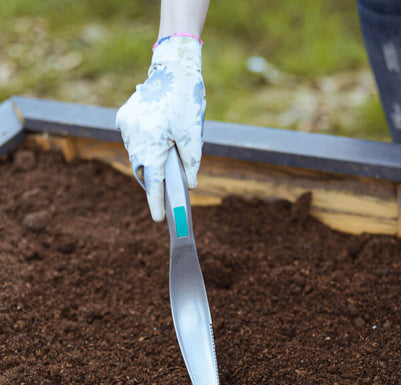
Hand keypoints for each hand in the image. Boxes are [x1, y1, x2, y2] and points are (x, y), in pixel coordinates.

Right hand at [116, 36, 205, 220]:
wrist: (173, 67)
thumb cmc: (186, 100)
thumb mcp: (193, 135)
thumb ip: (191, 163)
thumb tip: (189, 186)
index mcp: (151, 140)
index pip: (153, 180)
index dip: (157, 201)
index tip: (159, 219)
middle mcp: (133, 134)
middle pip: (142, 169)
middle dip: (153, 182)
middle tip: (165, 193)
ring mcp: (126, 125)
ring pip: (136, 156)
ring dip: (149, 163)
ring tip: (164, 163)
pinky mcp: (123, 117)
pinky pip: (133, 142)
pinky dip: (143, 148)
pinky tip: (156, 143)